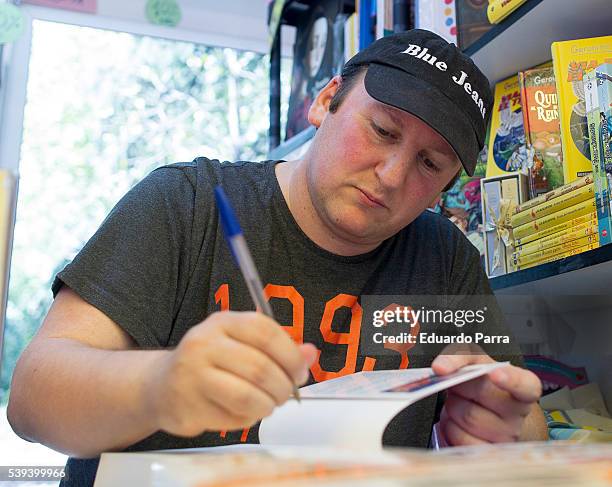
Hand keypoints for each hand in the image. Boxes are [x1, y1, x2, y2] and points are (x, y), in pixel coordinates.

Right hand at [146, 311, 316, 436]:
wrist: (161, 386)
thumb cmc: (210, 363)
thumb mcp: (242, 344)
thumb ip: (278, 348)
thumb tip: (311, 353)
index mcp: (223, 322)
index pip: (265, 332)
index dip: (291, 355)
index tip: (300, 371)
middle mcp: (204, 344)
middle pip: (260, 368)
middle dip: (283, 386)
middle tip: (287, 394)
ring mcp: (192, 375)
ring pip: (248, 396)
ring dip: (268, 405)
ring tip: (269, 404)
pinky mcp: (188, 405)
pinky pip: (232, 417)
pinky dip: (248, 419)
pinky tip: (244, 412)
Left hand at [431, 346, 541, 444]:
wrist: (485, 411)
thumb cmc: (481, 384)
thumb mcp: (475, 362)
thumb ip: (459, 358)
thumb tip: (440, 367)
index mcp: (524, 387)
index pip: (525, 385)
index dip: (511, 380)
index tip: (495, 374)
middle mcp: (519, 413)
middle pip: (482, 395)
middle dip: (461, 386)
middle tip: (459, 386)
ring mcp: (506, 437)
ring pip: (468, 417)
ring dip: (453, 408)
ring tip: (460, 405)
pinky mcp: (488, 453)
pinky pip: (460, 440)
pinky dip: (450, 428)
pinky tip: (457, 423)